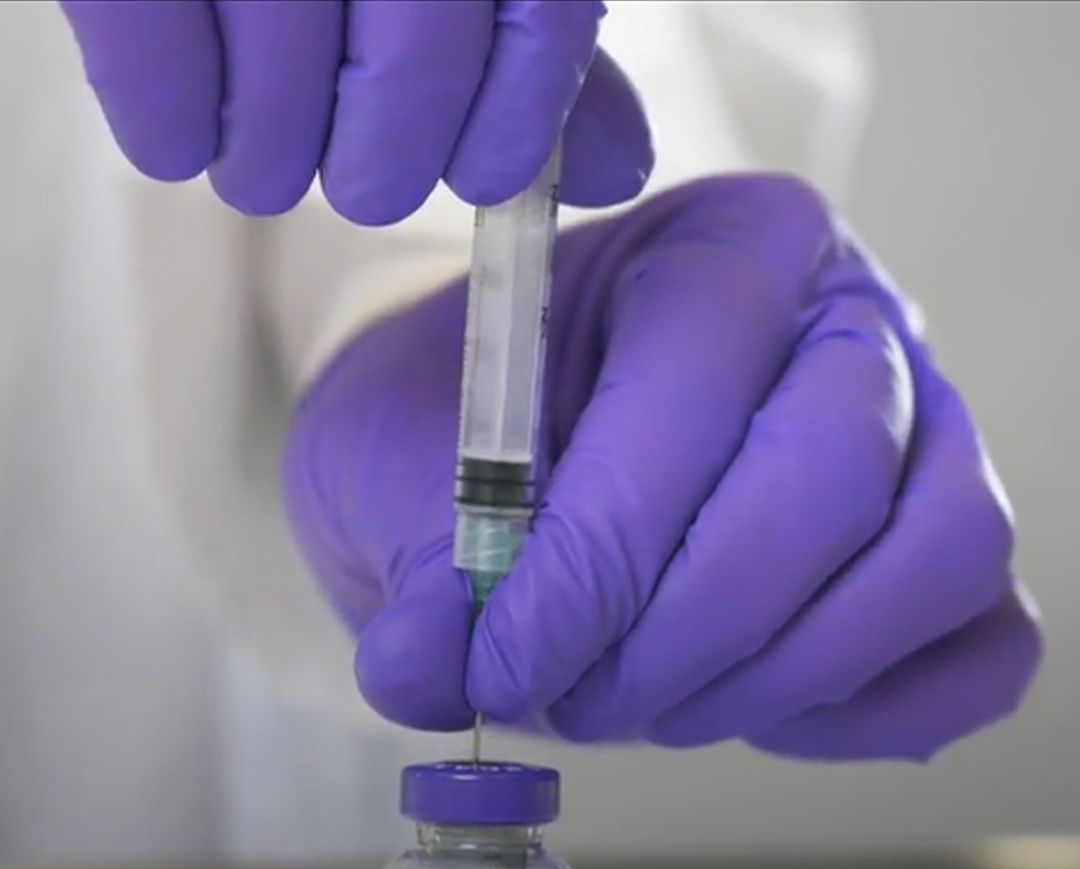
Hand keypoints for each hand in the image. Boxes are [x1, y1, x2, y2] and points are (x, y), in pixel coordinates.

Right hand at [59, 0, 651, 222]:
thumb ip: (540, 42)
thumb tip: (617, 172)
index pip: (537, 38)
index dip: (509, 135)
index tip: (482, 172)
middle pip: (403, 98)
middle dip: (381, 170)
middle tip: (363, 176)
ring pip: (276, 115)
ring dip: (269, 164)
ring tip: (262, 148)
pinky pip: (161, 90)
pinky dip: (174, 133)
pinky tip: (183, 129)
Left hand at [282, 174, 1041, 759]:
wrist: (510, 442)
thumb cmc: (459, 421)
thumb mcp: (395, 457)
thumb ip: (420, 558)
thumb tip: (432, 673)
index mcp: (721, 248)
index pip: (699, 393)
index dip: (599, 558)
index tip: (500, 661)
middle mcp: (848, 319)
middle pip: (831, 483)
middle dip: (687, 630)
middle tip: (577, 694)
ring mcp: (924, 430)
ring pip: (936, 559)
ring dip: (777, 673)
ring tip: (652, 703)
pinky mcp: (940, 542)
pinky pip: (979, 647)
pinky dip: (867, 709)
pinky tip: (749, 709)